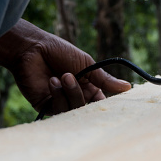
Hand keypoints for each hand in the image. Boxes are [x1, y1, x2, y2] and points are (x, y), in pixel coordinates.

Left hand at [0, 19, 130, 114]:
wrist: (32, 48)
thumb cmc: (59, 52)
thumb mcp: (87, 65)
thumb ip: (105, 80)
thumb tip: (128, 87)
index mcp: (88, 87)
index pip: (100, 103)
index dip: (106, 104)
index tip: (113, 102)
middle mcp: (75, 97)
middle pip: (87, 109)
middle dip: (80, 94)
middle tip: (73, 76)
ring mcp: (60, 103)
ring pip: (73, 111)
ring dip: (70, 93)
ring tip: (62, 76)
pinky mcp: (46, 106)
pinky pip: (58, 110)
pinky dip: (58, 96)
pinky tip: (52, 81)